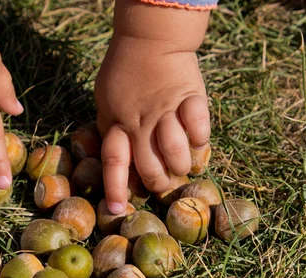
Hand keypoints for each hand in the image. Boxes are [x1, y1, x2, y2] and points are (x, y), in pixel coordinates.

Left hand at [95, 1, 210, 213]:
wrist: (150, 39)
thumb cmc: (123, 71)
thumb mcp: (105, 101)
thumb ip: (109, 129)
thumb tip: (112, 160)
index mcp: (117, 123)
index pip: (114, 162)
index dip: (115, 188)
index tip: (117, 210)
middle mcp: (140, 122)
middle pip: (149, 166)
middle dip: (158, 183)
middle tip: (163, 185)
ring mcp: (166, 110)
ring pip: (175, 152)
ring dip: (181, 165)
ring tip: (183, 166)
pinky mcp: (190, 97)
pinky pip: (199, 126)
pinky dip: (200, 139)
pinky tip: (198, 141)